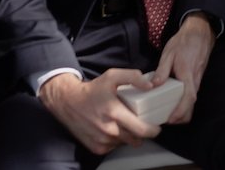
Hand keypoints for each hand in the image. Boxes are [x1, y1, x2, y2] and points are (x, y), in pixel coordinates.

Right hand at [38, 70, 160, 156]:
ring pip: (125, 143)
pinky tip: (113, 129)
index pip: (141, 130)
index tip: (157, 127)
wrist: (68, 102)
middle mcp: (109, 130)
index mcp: (115, 113)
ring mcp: (102, 141)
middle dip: (142, 133)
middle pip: (136, 139)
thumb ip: (133, 77)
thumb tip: (150, 85)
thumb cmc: (92, 89)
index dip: (153, 130)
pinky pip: (114, 147)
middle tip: (142, 124)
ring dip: (129, 136)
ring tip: (125, 124)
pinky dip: (117, 140)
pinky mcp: (96, 148)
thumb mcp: (112, 76)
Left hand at [150, 15, 215, 124]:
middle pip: (191, 106)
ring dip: (181, 112)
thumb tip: (154, 85)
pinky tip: (170, 102)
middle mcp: (195, 82)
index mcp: (187, 75)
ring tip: (165, 113)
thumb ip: (162, 70)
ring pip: (191, 103)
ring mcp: (196, 82)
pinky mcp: (195, 81)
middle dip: (180, 118)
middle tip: (164, 120)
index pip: (188, 98)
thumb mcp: (169, 53)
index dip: (180, 111)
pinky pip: (190, 97)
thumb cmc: (183, 43)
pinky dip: (182, 105)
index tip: (170, 120)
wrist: (200, 34)